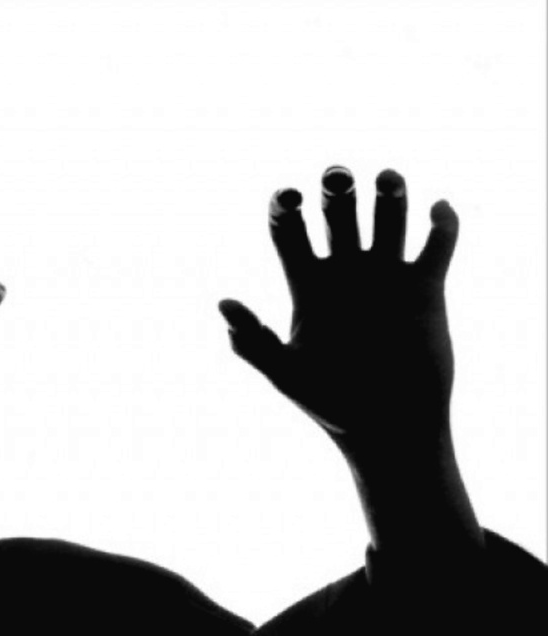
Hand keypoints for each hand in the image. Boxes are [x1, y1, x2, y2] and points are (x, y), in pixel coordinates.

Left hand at [218, 166, 457, 465]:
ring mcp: (385, 277)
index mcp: (306, 287)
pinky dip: (443, 222)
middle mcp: (344, 274)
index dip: (284, 209)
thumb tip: (223, 303)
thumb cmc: (329, 405)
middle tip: (336, 180)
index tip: (286, 198)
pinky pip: (438, 243)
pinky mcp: (426, 287)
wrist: (386, 426)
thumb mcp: (285, 373)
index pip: (289, 233)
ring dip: (390, 192)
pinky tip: (437, 210)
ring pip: (389, 216)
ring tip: (387, 178)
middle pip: (338, 213)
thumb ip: (253, 340)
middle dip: (337, 189)